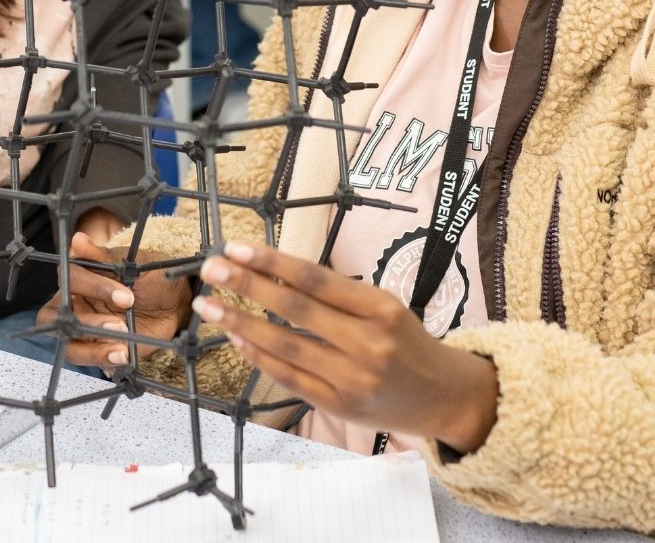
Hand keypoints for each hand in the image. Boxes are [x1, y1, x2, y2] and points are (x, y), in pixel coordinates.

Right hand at [36, 229, 191, 367]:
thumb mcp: (134, 263)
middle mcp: (75, 305)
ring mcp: (85, 330)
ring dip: (94, 349)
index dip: (94, 288)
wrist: (175, 303)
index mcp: (80, 278)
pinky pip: (91, 359)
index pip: (70, 279)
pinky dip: (105, 360)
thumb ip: (103, 256)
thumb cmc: (152, 277)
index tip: (125, 296)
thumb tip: (78, 239)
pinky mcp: (99, 349)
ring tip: (122, 350)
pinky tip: (124, 356)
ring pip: (70, 345)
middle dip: (86, 324)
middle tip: (119, 327)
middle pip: (58, 319)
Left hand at [194, 241, 499, 452]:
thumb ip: (337, 294)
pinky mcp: (340, 407)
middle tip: (211, 268)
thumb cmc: (408, 343)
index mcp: (381, 308)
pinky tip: (236, 339)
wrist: (444, 397)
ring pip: (286, 346)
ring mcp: (352, 379)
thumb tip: (274, 274)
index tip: (237, 247)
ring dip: (242, 324)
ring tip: (210, 305)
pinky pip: (291, 378)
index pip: (316, 279)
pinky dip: (259, 358)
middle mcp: (368, 343)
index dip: (273, 262)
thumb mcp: (385, 306)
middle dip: (247, 286)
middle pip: (296, 310)